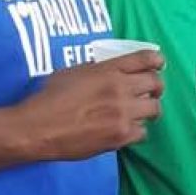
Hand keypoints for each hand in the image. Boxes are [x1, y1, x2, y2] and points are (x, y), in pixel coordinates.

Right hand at [14, 51, 164, 160]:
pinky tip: (125, 130)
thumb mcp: (74, 71)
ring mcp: (123, 113)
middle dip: (156, 87)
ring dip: (148, 110)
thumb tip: (113, 70)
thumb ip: (98, 69)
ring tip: (139, 113)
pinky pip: (142, 132)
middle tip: (151, 93)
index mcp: (109, 69)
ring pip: (154, 109)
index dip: (157, 61)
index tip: (158, 65)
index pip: (146, 58)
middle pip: (156, 83)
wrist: (37, 128)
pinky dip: (136, 131)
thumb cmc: (48, 98)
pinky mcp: (120, 136)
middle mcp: (121, 88)